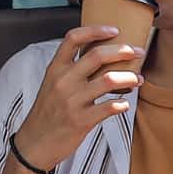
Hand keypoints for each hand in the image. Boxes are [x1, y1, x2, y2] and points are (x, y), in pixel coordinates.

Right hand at [12, 25, 142, 169]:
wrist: (34, 143)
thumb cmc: (47, 112)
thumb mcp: (52, 85)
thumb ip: (71, 69)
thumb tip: (100, 55)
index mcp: (55, 69)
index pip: (74, 38)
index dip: (96, 30)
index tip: (115, 29)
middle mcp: (63, 81)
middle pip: (98, 55)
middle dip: (123, 51)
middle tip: (138, 52)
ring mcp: (72, 101)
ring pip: (109, 80)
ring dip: (129, 77)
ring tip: (138, 79)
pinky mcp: (81, 120)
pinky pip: (109, 107)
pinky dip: (121, 104)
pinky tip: (125, 104)